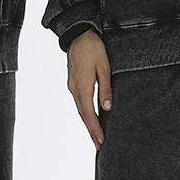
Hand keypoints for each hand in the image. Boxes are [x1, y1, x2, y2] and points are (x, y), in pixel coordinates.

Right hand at [66, 29, 111, 150]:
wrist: (78, 34)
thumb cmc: (93, 48)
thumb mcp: (103, 67)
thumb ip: (105, 88)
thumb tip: (107, 108)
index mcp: (82, 86)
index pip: (89, 114)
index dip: (95, 129)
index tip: (101, 142)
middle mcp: (74, 88)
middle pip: (83, 115)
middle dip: (91, 130)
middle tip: (99, 146)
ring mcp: (72, 85)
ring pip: (80, 108)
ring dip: (88, 122)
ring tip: (96, 135)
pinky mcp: (73, 81)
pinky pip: (79, 101)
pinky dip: (85, 111)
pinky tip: (90, 115)